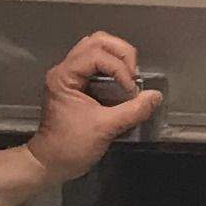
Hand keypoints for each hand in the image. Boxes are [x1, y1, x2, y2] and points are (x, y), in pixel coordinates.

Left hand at [27, 32, 161, 187]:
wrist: (49, 163)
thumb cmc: (71, 146)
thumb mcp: (105, 128)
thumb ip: (133, 110)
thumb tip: (156, 96)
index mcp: (64, 76)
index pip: (96, 54)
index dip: (119, 68)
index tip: (130, 91)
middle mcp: (64, 70)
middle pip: (96, 41)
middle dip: (121, 54)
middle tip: (133, 75)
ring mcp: (69, 75)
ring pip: (95, 48)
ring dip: (117, 57)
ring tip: (129, 76)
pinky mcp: (75, 83)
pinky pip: (95, 62)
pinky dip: (112, 65)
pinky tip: (122, 81)